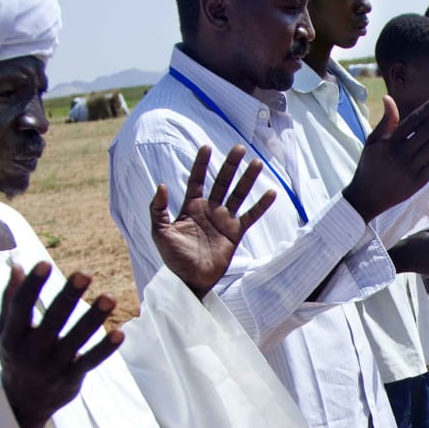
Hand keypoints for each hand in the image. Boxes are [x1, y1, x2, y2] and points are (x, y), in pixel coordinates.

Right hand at [0, 262, 121, 427]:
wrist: (24, 402)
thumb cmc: (16, 355)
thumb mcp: (5, 330)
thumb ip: (11, 298)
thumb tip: (18, 264)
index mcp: (12, 336)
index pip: (20, 308)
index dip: (32, 286)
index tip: (44, 264)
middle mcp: (31, 352)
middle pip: (52, 321)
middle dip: (69, 297)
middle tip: (85, 273)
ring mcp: (53, 366)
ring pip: (76, 340)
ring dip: (93, 318)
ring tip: (110, 297)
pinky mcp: (72, 377)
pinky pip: (91, 361)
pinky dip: (105, 349)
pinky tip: (120, 333)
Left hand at [150, 145, 275, 299]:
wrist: (189, 280)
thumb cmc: (173, 258)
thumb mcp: (159, 232)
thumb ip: (158, 209)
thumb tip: (162, 185)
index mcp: (191, 207)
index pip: (197, 180)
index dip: (201, 164)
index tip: (206, 147)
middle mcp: (209, 210)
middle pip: (222, 182)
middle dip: (230, 165)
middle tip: (238, 148)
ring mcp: (224, 221)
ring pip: (238, 195)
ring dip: (247, 179)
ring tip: (257, 163)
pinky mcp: (235, 233)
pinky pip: (250, 216)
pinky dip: (261, 206)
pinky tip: (271, 193)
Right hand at [344, 94, 428, 219]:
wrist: (366, 197)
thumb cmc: (370, 165)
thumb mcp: (372, 142)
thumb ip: (385, 121)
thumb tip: (388, 98)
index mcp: (388, 142)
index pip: (413, 120)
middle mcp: (400, 154)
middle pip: (428, 131)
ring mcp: (410, 168)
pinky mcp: (418, 182)